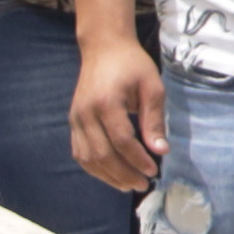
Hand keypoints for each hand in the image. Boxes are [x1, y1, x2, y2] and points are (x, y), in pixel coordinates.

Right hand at [68, 35, 164, 193]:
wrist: (104, 49)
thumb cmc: (132, 66)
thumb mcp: (152, 87)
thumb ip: (154, 120)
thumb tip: (161, 151)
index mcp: (106, 103)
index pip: (122, 141)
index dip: (138, 159)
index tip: (154, 171)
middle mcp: (85, 114)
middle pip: (102, 154)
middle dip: (124, 174)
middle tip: (143, 184)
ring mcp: (75, 119)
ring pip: (87, 158)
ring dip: (108, 176)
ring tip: (129, 185)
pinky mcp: (72, 122)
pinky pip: (79, 152)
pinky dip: (94, 167)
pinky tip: (111, 174)